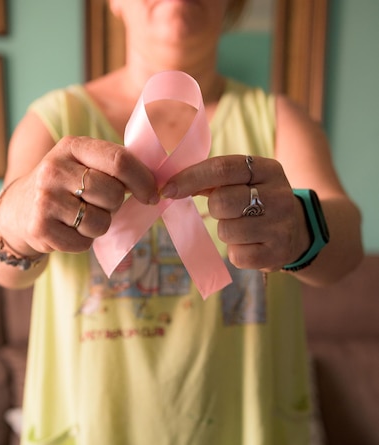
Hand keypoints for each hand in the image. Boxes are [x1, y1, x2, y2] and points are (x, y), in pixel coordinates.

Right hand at [0, 135, 158, 255]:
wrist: (18, 211)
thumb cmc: (65, 186)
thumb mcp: (83, 164)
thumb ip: (116, 166)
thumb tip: (162, 182)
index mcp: (72, 146)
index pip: (119, 160)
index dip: (143, 180)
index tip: (153, 194)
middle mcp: (54, 168)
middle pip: (112, 194)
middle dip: (116, 205)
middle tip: (101, 205)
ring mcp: (45, 198)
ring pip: (100, 222)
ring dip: (99, 226)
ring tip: (81, 217)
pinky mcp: (40, 227)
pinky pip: (83, 242)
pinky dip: (82, 241)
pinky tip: (68, 230)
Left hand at [161, 155, 309, 271]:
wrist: (298, 231)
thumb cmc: (259, 201)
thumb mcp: (247, 180)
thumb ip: (215, 179)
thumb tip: (172, 184)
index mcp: (268, 170)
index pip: (223, 168)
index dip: (190, 178)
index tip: (168, 189)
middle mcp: (280, 196)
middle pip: (222, 202)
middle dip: (213, 209)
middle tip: (225, 212)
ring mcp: (281, 227)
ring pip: (227, 231)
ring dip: (226, 231)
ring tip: (243, 228)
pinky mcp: (276, 254)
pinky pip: (236, 255)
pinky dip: (236, 251)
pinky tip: (250, 244)